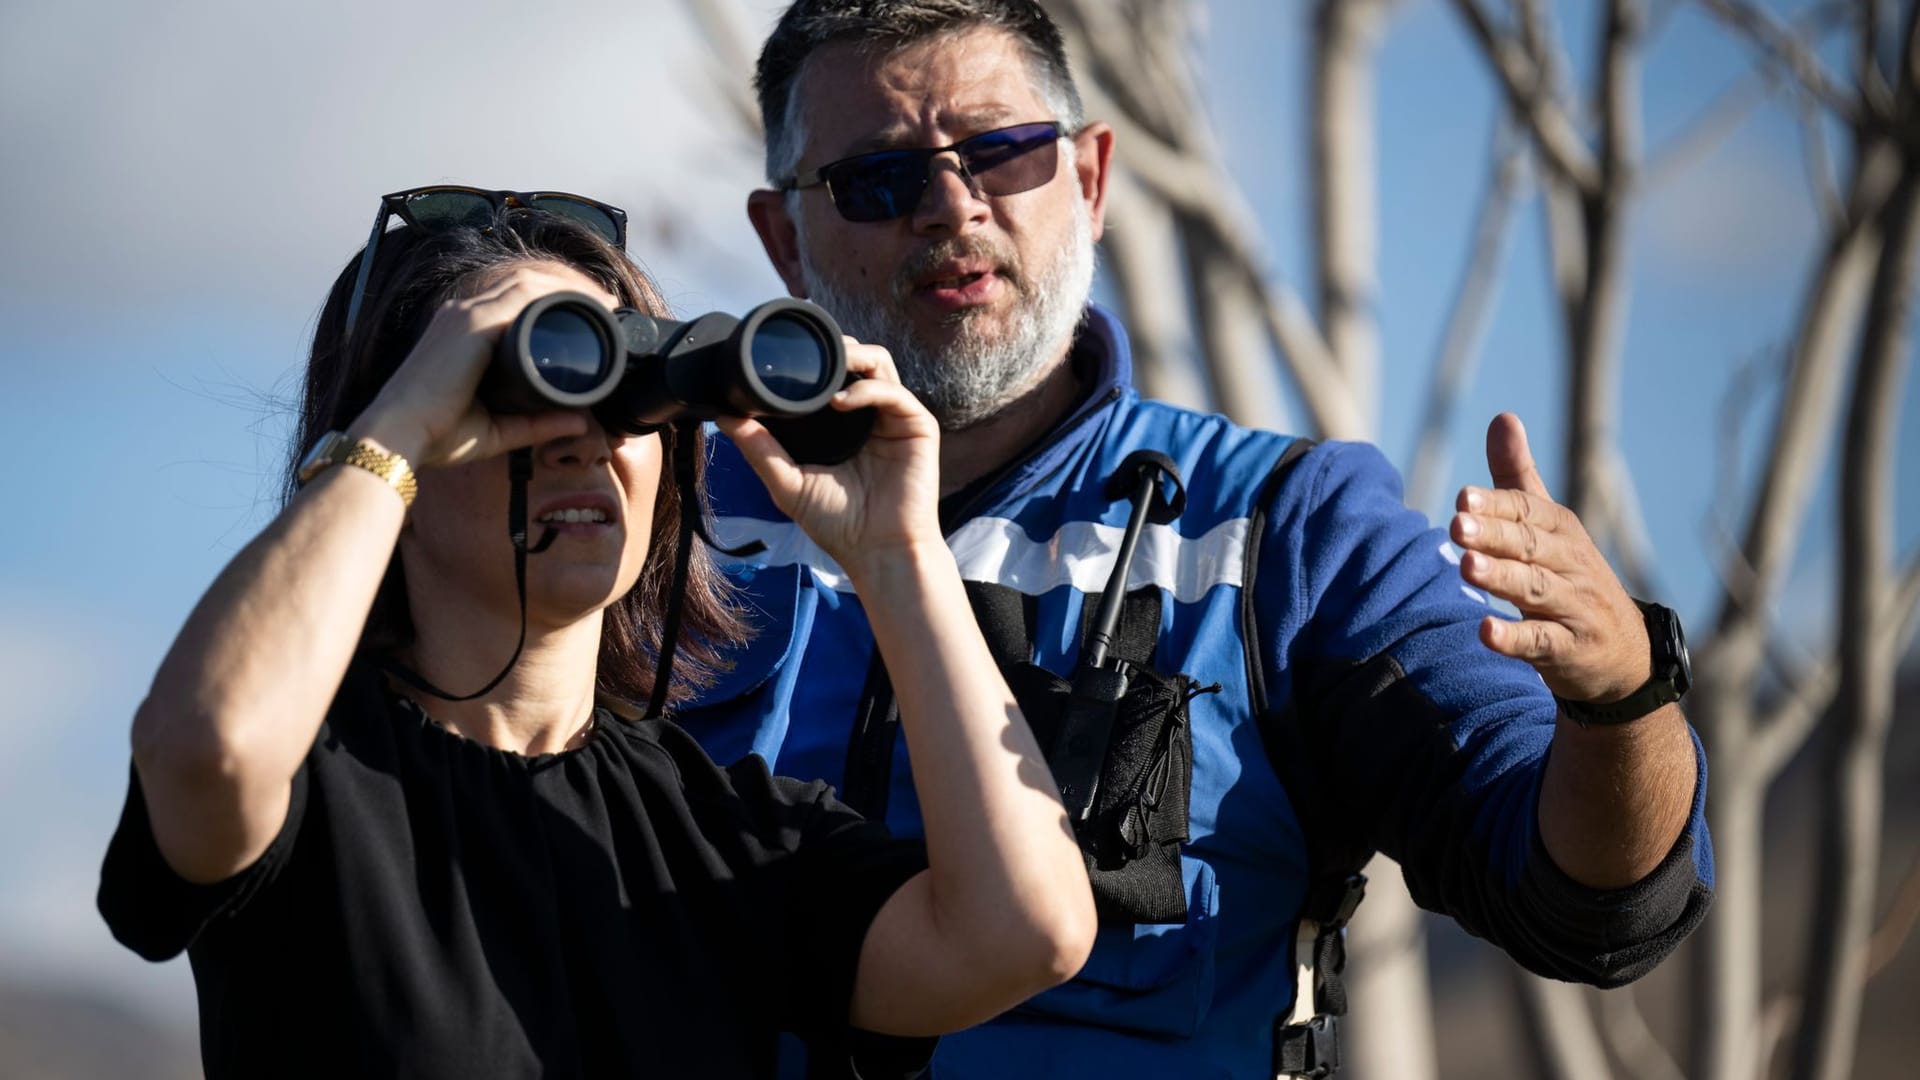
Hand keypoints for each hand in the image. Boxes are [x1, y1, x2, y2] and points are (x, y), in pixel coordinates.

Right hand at [348, 265, 590, 468]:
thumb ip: (537, 424)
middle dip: (570, 288)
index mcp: (465, 332)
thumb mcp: (498, 430)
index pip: (516, 300)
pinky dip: (555, 293)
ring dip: (570, 286)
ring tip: (604, 301)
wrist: (400, 437)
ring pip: (528, 283)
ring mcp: (466, 314)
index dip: (555, 299)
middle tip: (608, 303)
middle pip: (527, 284)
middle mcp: (464, 315)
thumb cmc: (438, 435)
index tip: (594, 313)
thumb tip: (579, 423)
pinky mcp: (471, 323)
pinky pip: (522, 295)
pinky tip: (583, 300)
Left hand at [717, 340, 941, 573]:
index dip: (813, 360)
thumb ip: (759, 448)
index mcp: (844, 424)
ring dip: (853, 356)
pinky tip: (841, 401)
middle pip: (859, 359)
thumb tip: (723, 416)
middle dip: (835, 348)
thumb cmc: (838, 524)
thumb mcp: (787, 482)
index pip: (832, 375)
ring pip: (880, 363)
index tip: (781, 356)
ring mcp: (896, 419)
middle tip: (807, 353)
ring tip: (827, 366)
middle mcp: (871, 415)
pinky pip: (895, 393)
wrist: (877, 552)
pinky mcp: (918, 427)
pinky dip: (867, 389)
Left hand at [1450, 413, 1649, 702]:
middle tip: (1457, 525)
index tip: (1463, 498)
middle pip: (1531, 546)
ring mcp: (1573, 607)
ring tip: (1466, 566)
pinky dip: (1514, 638)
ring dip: (1501, 578)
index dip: (1497, 505)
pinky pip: (1542, 642)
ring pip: (1536, 589)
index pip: (1529, 511)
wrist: (1623, 653)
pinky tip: (1484, 631)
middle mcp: (1569, 564)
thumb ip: (1517, 478)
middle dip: (1495, 535)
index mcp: (1560, 531)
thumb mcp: (1546, 527)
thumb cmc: (1569, 578)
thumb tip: (1501, 416)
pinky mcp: (1570, 649)